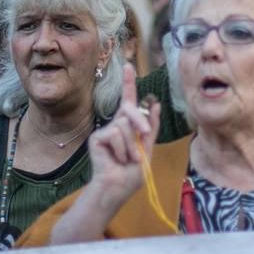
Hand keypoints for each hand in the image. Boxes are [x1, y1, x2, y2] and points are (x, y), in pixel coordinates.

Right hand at [83, 63, 159, 212]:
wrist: (117, 188)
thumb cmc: (131, 174)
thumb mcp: (147, 148)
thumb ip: (151, 127)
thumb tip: (155, 104)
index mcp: (129, 127)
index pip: (129, 101)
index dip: (128, 83)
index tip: (128, 65)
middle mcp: (116, 125)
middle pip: (130, 109)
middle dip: (140, 121)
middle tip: (144, 135)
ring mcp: (106, 131)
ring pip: (125, 124)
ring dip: (132, 145)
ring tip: (128, 159)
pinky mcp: (97, 137)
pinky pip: (116, 133)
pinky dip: (122, 149)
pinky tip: (117, 159)